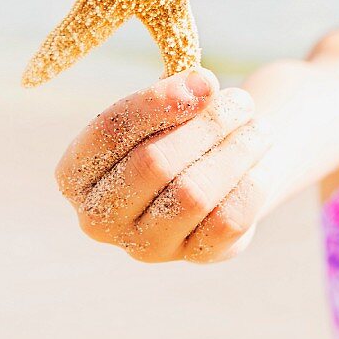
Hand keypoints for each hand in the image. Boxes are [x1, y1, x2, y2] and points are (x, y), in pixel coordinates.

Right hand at [54, 67, 273, 263]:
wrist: (214, 171)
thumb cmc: (178, 129)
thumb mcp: (166, 105)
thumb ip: (175, 93)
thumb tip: (202, 86)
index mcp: (75, 174)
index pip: (108, 132)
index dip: (157, 102)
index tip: (205, 80)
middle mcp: (98, 218)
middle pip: (153, 164)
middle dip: (205, 126)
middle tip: (241, 101)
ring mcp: (144, 246)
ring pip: (193, 195)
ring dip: (235, 152)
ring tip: (259, 127)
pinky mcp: (192, 257)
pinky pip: (227, 221)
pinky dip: (251, 183)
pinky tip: (263, 161)